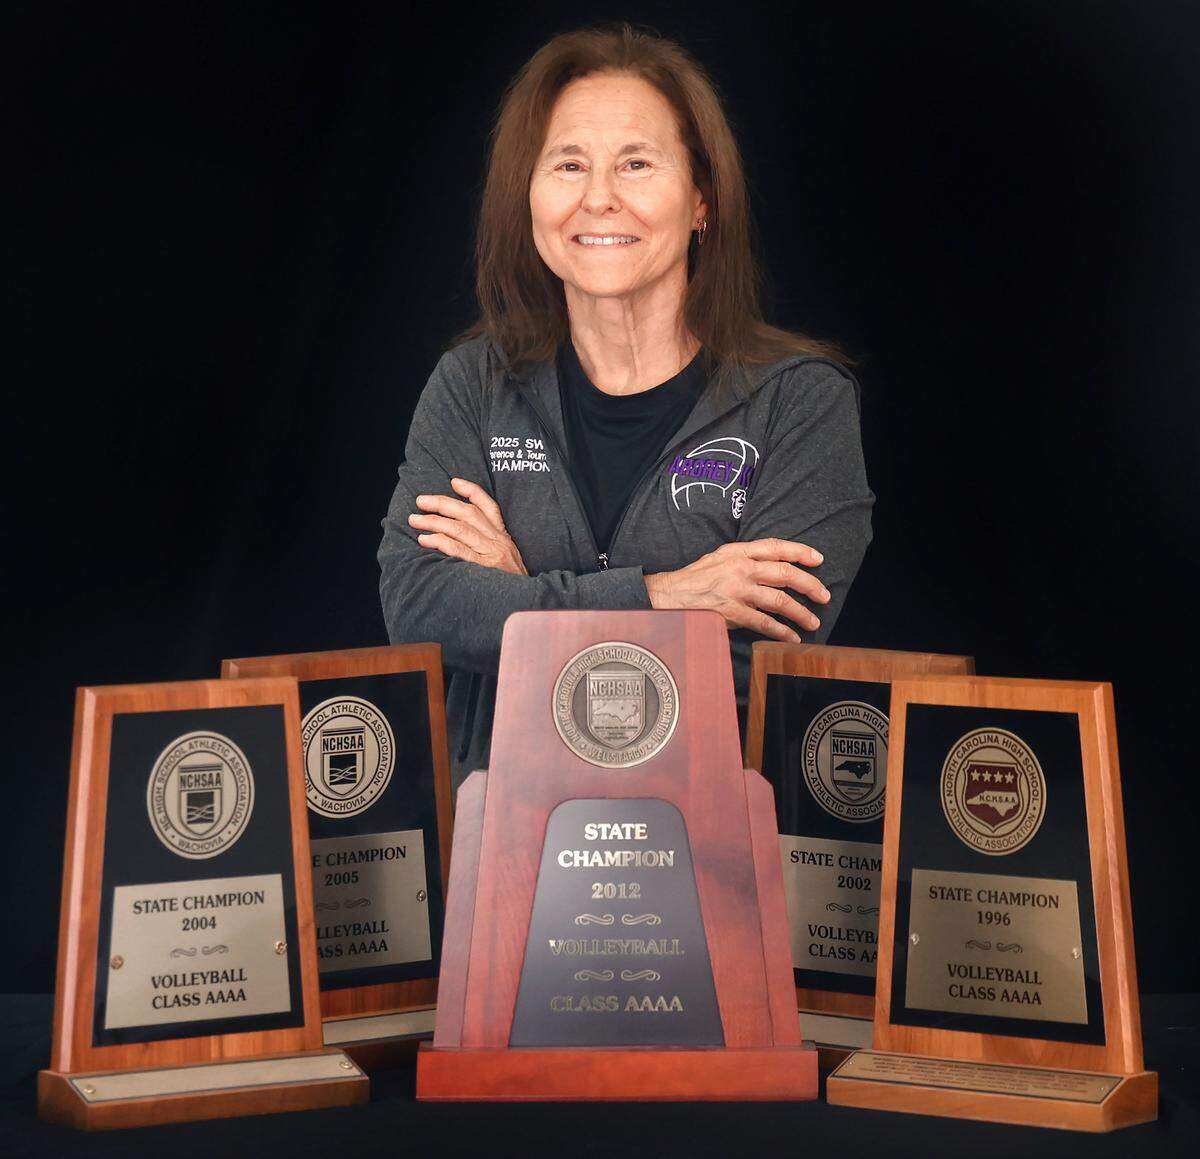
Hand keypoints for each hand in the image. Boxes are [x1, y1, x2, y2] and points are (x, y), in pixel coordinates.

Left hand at [408, 478, 527, 575]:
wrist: (527, 604)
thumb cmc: (511, 584)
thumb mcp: (507, 559)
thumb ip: (489, 545)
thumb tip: (460, 533)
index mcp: (503, 537)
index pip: (489, 507)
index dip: (472, 491)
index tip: (454, 482)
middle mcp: (498, 542)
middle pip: (468, 513)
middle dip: (442, 503)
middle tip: (421, 501)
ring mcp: (491, 555)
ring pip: (460, 529)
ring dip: (434, 522)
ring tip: (415, 520)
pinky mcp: (484, 569)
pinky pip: (458, 550)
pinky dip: (440, 542)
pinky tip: (425, 539)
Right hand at [644, 538, 829, 642]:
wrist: (668, 596)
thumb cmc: (694, 578)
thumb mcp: (719, 558)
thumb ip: (744, 558)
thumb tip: (771, 566)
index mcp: (738, 552)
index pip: (776, 547)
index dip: (800, 552)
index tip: (818, 560)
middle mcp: (740, 568)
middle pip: (785, 573)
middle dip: (810, 585)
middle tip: (824, 595)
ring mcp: (737, 591)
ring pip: (779, 600)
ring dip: (801, 612)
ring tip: (813, 622)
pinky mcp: (732, 612)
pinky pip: (764, 623)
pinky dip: (782, 632)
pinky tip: (792, 638)